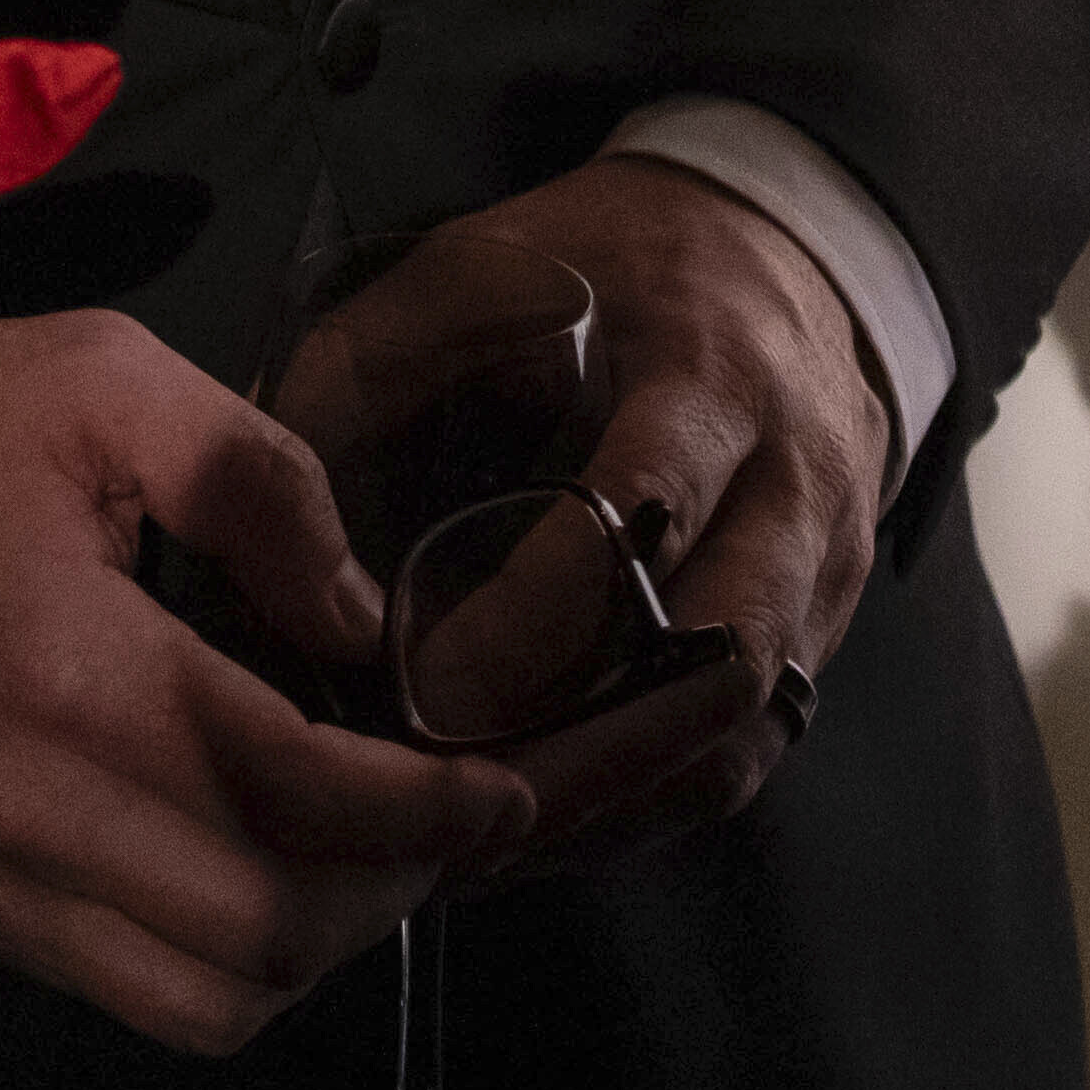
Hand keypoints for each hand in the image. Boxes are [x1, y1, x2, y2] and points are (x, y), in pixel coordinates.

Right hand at [0, 310, 527, 1053]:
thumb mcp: (105, 380)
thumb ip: (260, 483)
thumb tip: (366, 620)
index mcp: (68, 672)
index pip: (297, 795)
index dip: (428, 809)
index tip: (499, 786)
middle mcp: (24, 814)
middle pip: (268, 931)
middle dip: (393, 888)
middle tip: (448, 818)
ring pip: (204, 1002)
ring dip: (315, 950)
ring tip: (365, 857)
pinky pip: (124, 994)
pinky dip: (222, 963)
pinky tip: (257, 868)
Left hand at [390, 152, 889, 869]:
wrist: (793, 248)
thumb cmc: (620, 260)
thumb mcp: (487, 260)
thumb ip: (369, 364)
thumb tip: (265, 506)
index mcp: (711, 376)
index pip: (643, 518)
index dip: (535, 620)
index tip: (424, 688)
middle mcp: (794, 486)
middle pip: (719, 662)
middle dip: (575, 753)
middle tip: (438, 801)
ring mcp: (825, 573)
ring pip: (733, 738)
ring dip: (601, 802)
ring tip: (466, 841)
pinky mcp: (822, 634)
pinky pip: (740, 758)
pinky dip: (635, 803)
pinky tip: (531, 822)